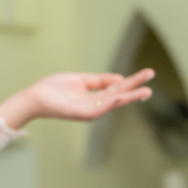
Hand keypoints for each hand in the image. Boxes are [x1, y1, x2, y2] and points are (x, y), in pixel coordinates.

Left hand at [0, 69, 154, 129]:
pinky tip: (122, 96)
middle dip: (136, 89)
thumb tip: (120, 79)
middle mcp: (95, 106)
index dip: (133, 82)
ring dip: (129, 97)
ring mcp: (89, 111)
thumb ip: (100, 80)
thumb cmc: (54, 88)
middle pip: (120, 96)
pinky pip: (99, 108)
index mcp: (95, 97)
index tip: (148, 73)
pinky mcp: (81, 114)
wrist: (35, 97)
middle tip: (152, 82)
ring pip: (113, 103)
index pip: (118, 89)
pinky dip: (111, 103)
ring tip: (144, 90)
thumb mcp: (81, 80)